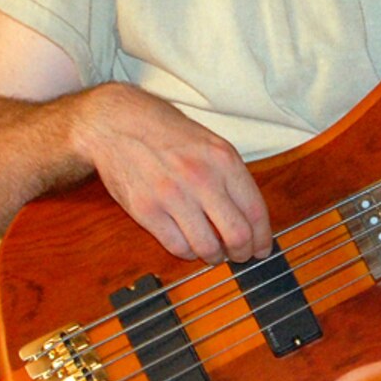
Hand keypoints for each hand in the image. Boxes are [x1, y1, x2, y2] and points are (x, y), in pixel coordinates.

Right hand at [75, 84, 271, 263]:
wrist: (118, 123)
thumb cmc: (166, 132)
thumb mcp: (211, 143)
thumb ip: (231, 176)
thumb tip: (250, 216)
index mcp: (224, 160)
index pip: (255, 210)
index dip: (263, 237)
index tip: (262, 247)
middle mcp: (202, 178)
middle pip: (237, 234)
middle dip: (243, 252)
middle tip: (240, 256)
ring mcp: (172, 196)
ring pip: (207, 247)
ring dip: (215, 257)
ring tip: (214, 253)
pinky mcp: (146, 210)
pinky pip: (177, 246)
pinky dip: (188, 253)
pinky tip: (190, 246)